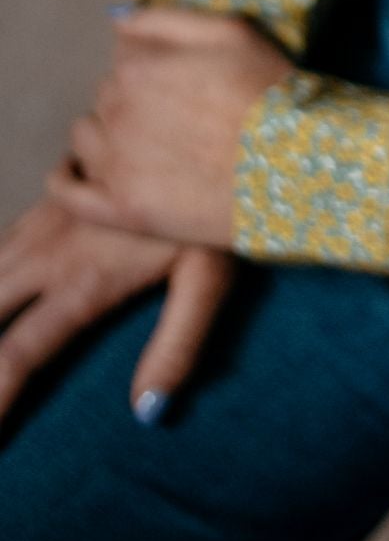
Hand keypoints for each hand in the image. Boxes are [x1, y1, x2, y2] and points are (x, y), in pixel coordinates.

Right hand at [0, 192, 235, 426]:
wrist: (212, 128)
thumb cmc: (215, 208)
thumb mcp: (209, 277)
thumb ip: (178, 345)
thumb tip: (147, 412)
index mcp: (82, 282)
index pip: (16, 354)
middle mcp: (51, 253)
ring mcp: (47, 220)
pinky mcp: (54, 197)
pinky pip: (0, 241)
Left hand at [45, 7, 295, 250]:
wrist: (297, 165)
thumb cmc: (269, 92)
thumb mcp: (231, 31)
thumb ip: (167, 19)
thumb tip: (118, 21)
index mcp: (136, 67)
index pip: (125, 59)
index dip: (155, 69)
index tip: (185, 85)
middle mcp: (115, 111)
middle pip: (107, 97)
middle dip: (134, 102)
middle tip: (179, 118)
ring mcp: (113, 163)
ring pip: (86, 138)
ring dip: (107, 136)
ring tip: (149, 147)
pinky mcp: (118, 209)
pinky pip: (67, 190)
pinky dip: (67, 178)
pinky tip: (79, 174)